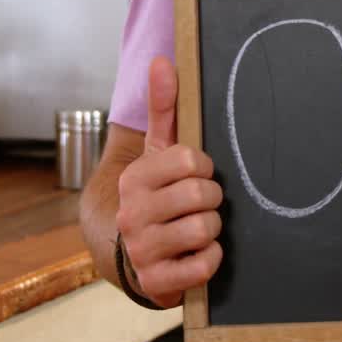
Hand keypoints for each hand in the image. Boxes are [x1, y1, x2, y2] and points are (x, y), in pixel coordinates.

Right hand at [115, 56, 223, 307]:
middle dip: (212, 200)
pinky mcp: (156, 282)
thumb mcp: (156, 152)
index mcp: (134, 178)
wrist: (129, 253)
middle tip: (200, 204)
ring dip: (212, 230)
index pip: (191, 160)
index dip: (205, 168)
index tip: (197, 175)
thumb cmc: (154, 195)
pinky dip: (210, 259)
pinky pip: (205, 266)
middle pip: (202, 195)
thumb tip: (162, 60)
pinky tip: (196, 253)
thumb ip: (163, 108)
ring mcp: (141, 249)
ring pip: (206, 229)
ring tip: (196, 228)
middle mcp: (131, 213)